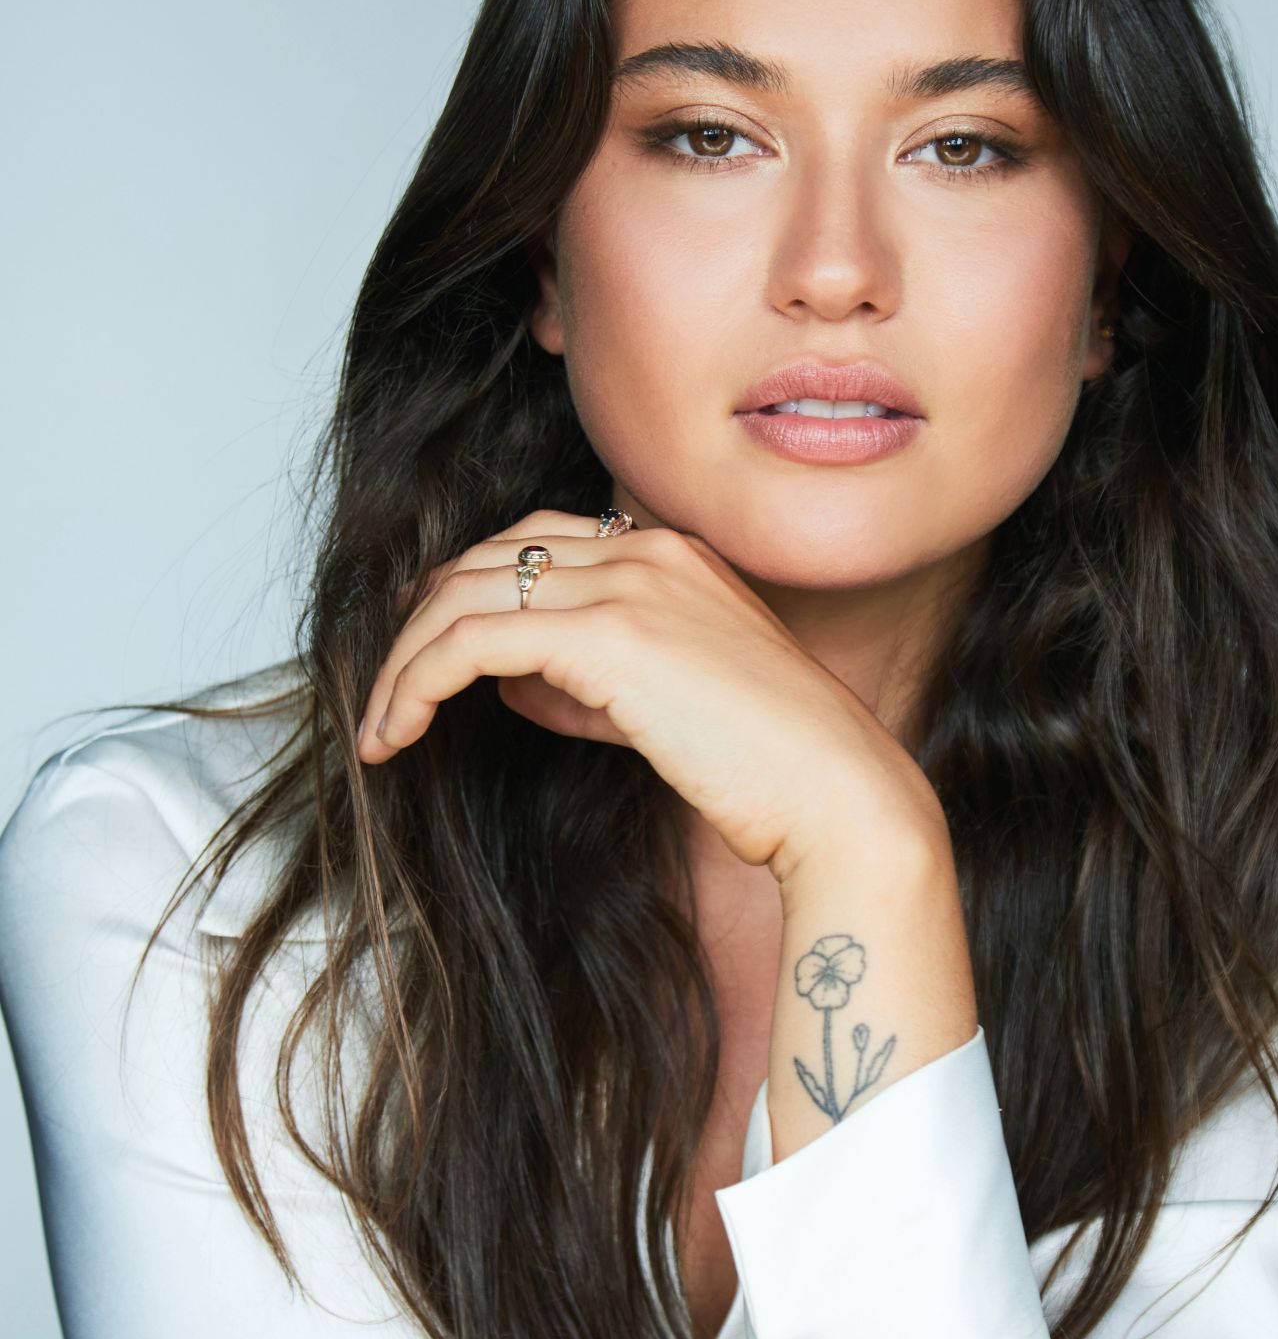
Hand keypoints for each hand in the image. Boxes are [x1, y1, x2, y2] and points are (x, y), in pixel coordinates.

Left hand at [356, 508, 940, 880]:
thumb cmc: (770, 769)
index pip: (536, 544)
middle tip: (385, 692)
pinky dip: (415, 684)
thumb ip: (585, 684)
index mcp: (672, 553)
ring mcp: (629, 584)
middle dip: (420, 625)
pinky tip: (397, 734)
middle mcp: (647, 550)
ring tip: (379, 727)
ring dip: (404, 661)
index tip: (422, 651)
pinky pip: (471, 642)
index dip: (465, 593)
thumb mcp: (663, 710)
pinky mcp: (607, 636)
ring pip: (463, 595)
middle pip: (487, 558)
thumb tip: (506, 681)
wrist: (836, 794)